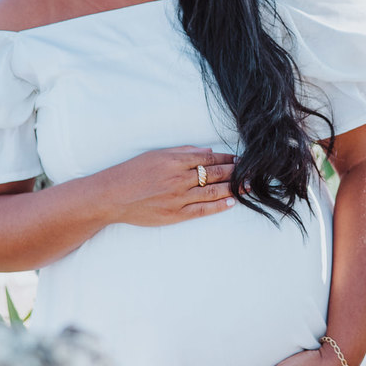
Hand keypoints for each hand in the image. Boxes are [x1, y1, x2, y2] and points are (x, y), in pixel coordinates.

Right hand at [99, 146, 237, 226]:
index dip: (227, 159)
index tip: (241, 160)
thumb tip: (208, 151)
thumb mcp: (156, 154)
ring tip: (248, 186)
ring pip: (212, 192)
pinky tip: (231, 203)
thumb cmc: (132, 172)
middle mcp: (178, 178)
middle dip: (236, 173)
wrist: (112, 196)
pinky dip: (218, 206)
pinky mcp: (175, 214)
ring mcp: (178, 198)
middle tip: (253, 172)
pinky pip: (202, 210)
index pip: (209, 159)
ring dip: (233, 188)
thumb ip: (183, 152)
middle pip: (215, 174)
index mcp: (174, 161)